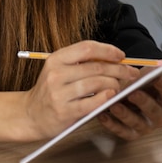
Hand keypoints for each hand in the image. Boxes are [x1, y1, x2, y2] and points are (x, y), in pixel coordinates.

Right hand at [23, 40, 139, 138]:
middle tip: (131, 72)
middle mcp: (56, 74)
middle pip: (95, 66)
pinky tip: (111, 96)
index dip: (107, 50)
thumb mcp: (59, 70)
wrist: (30, 114)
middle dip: (118, 68)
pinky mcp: (65, 111)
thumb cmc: (50, 90)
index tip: (121, 55)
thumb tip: (113, 58)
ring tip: (120, 86)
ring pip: (96, 83)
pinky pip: (92, 102)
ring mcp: (59, 93)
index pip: (87, 48)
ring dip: (114, 83)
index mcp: (56, 59)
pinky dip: (106, 98)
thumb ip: (81, 63)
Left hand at [95, 52, 161, 140]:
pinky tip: (103, 114)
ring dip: (125, 114)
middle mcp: (160, 116)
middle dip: (144, 102)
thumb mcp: (159, 72)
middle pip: (154, 111)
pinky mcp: (131, 133)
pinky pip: (122, 132)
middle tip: (133, 93)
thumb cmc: (145, 83)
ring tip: (114, 104)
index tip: (158, 77)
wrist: (131, 91)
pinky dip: (112, 124)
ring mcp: (146, 126)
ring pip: (137, 123)